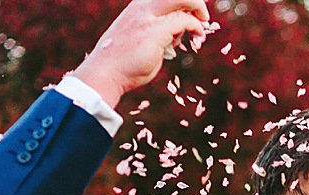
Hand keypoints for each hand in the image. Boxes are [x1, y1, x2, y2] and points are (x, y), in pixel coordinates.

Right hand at [73, 0, 211, 108]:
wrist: (106, 73)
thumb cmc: (124, 63)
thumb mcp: (143, 40)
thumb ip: (160, 31)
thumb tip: (179, 33)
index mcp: (138, 6)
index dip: (184, 2)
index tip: (195, 13)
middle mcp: (141, 6)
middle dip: (193, 1)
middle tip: (203, 16)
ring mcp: (146, 17)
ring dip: (197, 11)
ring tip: (202, 28)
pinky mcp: (154, 31)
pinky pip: (183, 20)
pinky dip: (196, 27)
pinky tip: (198, 38)